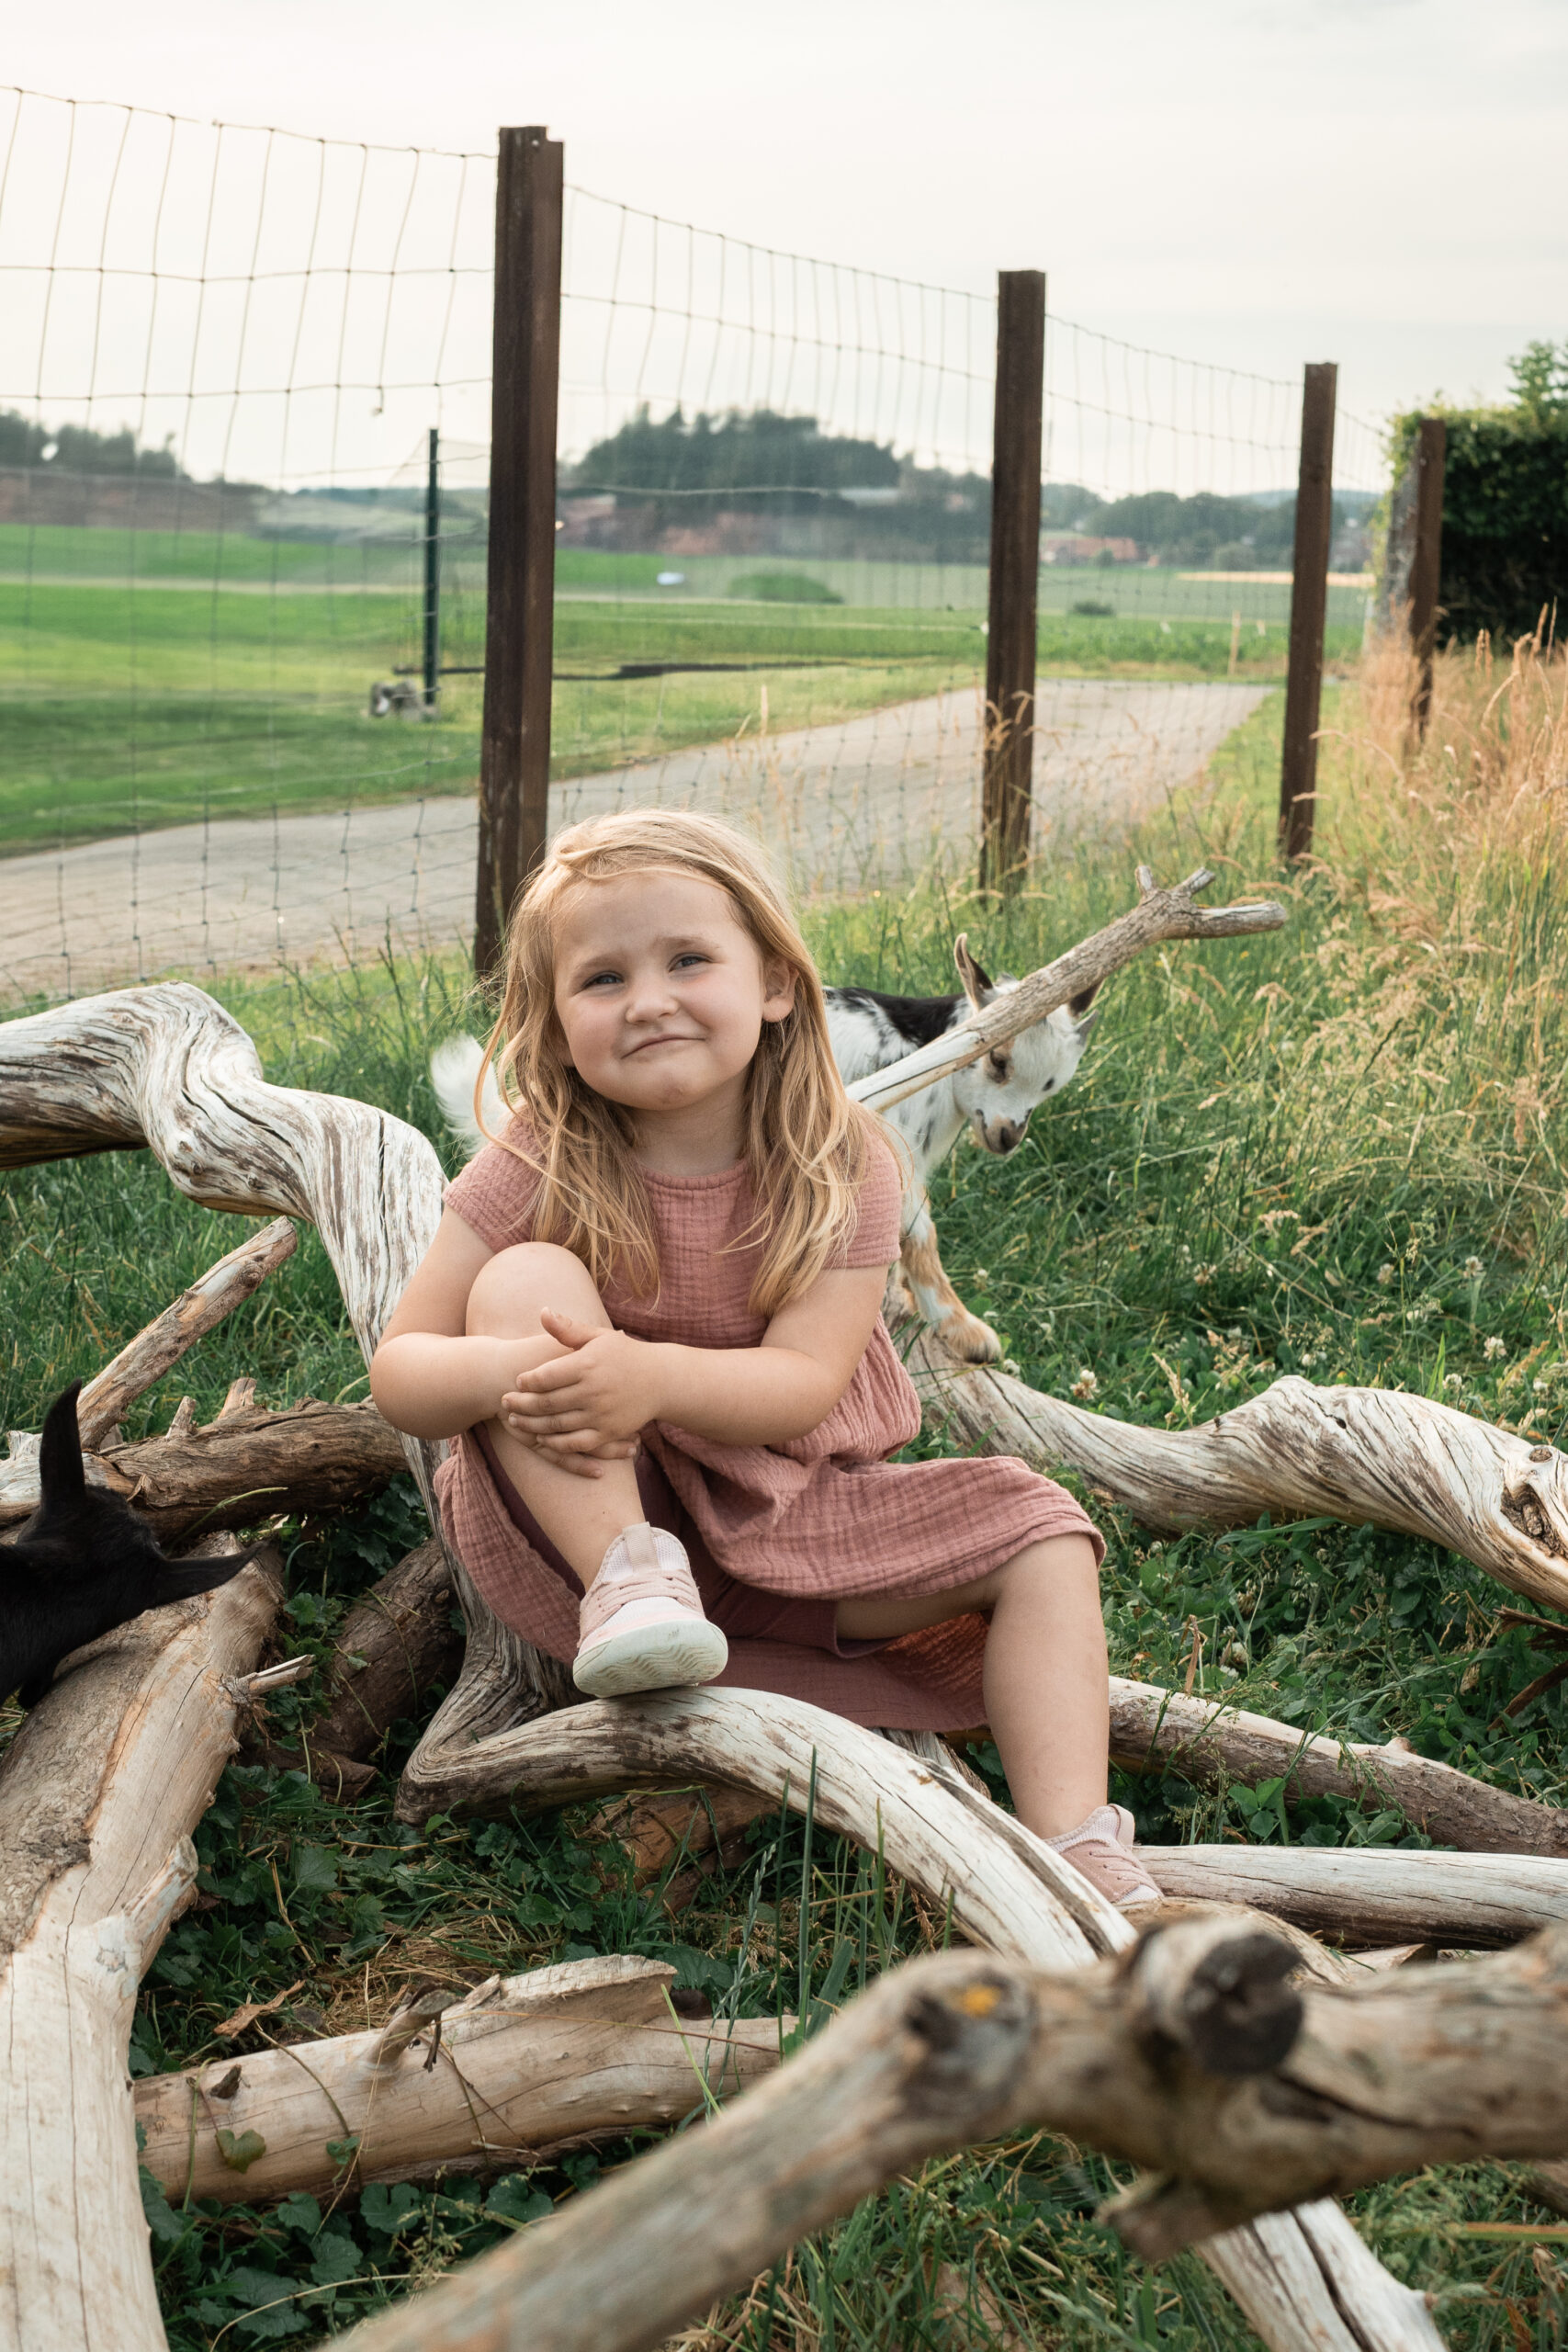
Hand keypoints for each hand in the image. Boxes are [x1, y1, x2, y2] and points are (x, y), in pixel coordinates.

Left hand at [501, 1311, 662, 1468]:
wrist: (662, 1381)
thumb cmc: (625, 1355)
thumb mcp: (599, 1336)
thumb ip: (568, 1329)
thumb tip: (542, 1312)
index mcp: (587, 1365)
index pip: (546, 1376)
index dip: (527, 1381)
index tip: (517, 1381)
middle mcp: (593, 1391)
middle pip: (546, 1402)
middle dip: (521, 1404)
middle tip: (504, 1402)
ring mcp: (600, 1414)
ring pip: (556, 1425)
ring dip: (531, 1424)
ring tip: (514, 1421)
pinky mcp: (608, 1432)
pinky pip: (575, 1443)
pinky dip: (555, 1443)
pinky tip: (541, 1439)